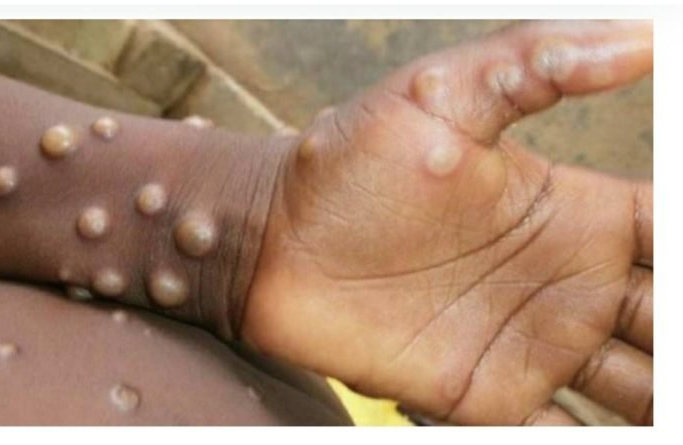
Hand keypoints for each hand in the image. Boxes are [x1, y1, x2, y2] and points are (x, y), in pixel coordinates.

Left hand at [244, 20, 652, 424]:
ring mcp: (531, 347)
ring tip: (668, 411)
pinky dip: (596, 439)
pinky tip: (622, 439)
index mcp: (573, 213)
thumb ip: (537, 63)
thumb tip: (649, 37)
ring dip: (658, 399)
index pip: (675, 233)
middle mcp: (567, 285)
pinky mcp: (486, 399)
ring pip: (636, 387)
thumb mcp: (441, 93)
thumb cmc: (349, 160)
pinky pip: (562, 432)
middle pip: (670, 321)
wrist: (272, 237)